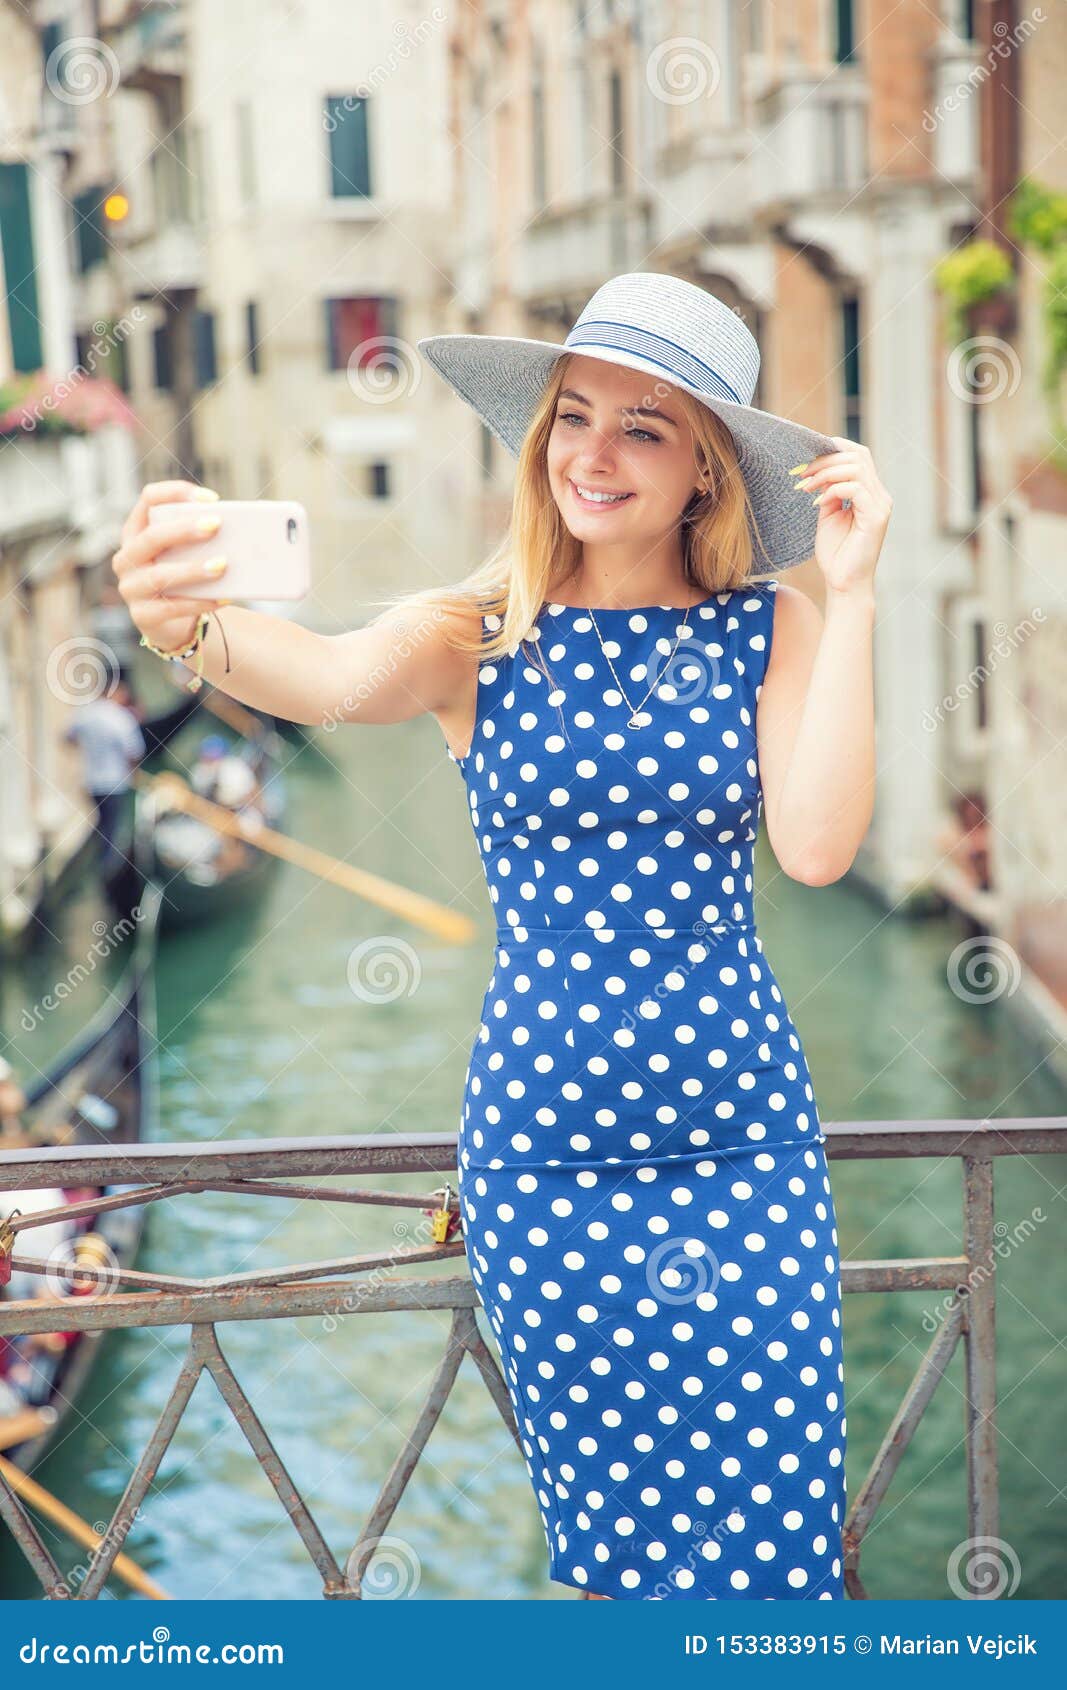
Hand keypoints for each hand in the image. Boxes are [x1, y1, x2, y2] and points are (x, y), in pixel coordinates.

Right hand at [112, 480, 225, 652]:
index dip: (176, 493)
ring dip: (193, 569)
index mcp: (136, 531)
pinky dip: (199, 602)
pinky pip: (172, 608)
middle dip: (184, 529)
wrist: (172, 622)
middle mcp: (128, 557)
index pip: (149, 499)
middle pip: (152, 537)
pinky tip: (223, 598)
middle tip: (216, 524)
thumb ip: (200, 539)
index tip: (211, 498)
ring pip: (160, 575)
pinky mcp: (143, 616)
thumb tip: (241, 531)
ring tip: (222, 565)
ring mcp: (131, 587)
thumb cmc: (183, 578)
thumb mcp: (186, 554)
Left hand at [794, 438, 891, 595]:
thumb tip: (820, 469)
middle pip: (858, 456)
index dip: (835, 448)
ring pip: (856, 468)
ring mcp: (880, 505)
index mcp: (870, 492)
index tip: (808, 459)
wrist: (843, 584)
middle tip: (801, 474)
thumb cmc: (836, 553)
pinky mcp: (876, 517)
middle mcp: (880, 496)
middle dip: (825, 460)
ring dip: (825, 473)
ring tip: (806, 487)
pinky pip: (855, 488)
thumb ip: (828, 491)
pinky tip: (818, 502)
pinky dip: (832, 490)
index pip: (860, 455)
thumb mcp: (828, 514)